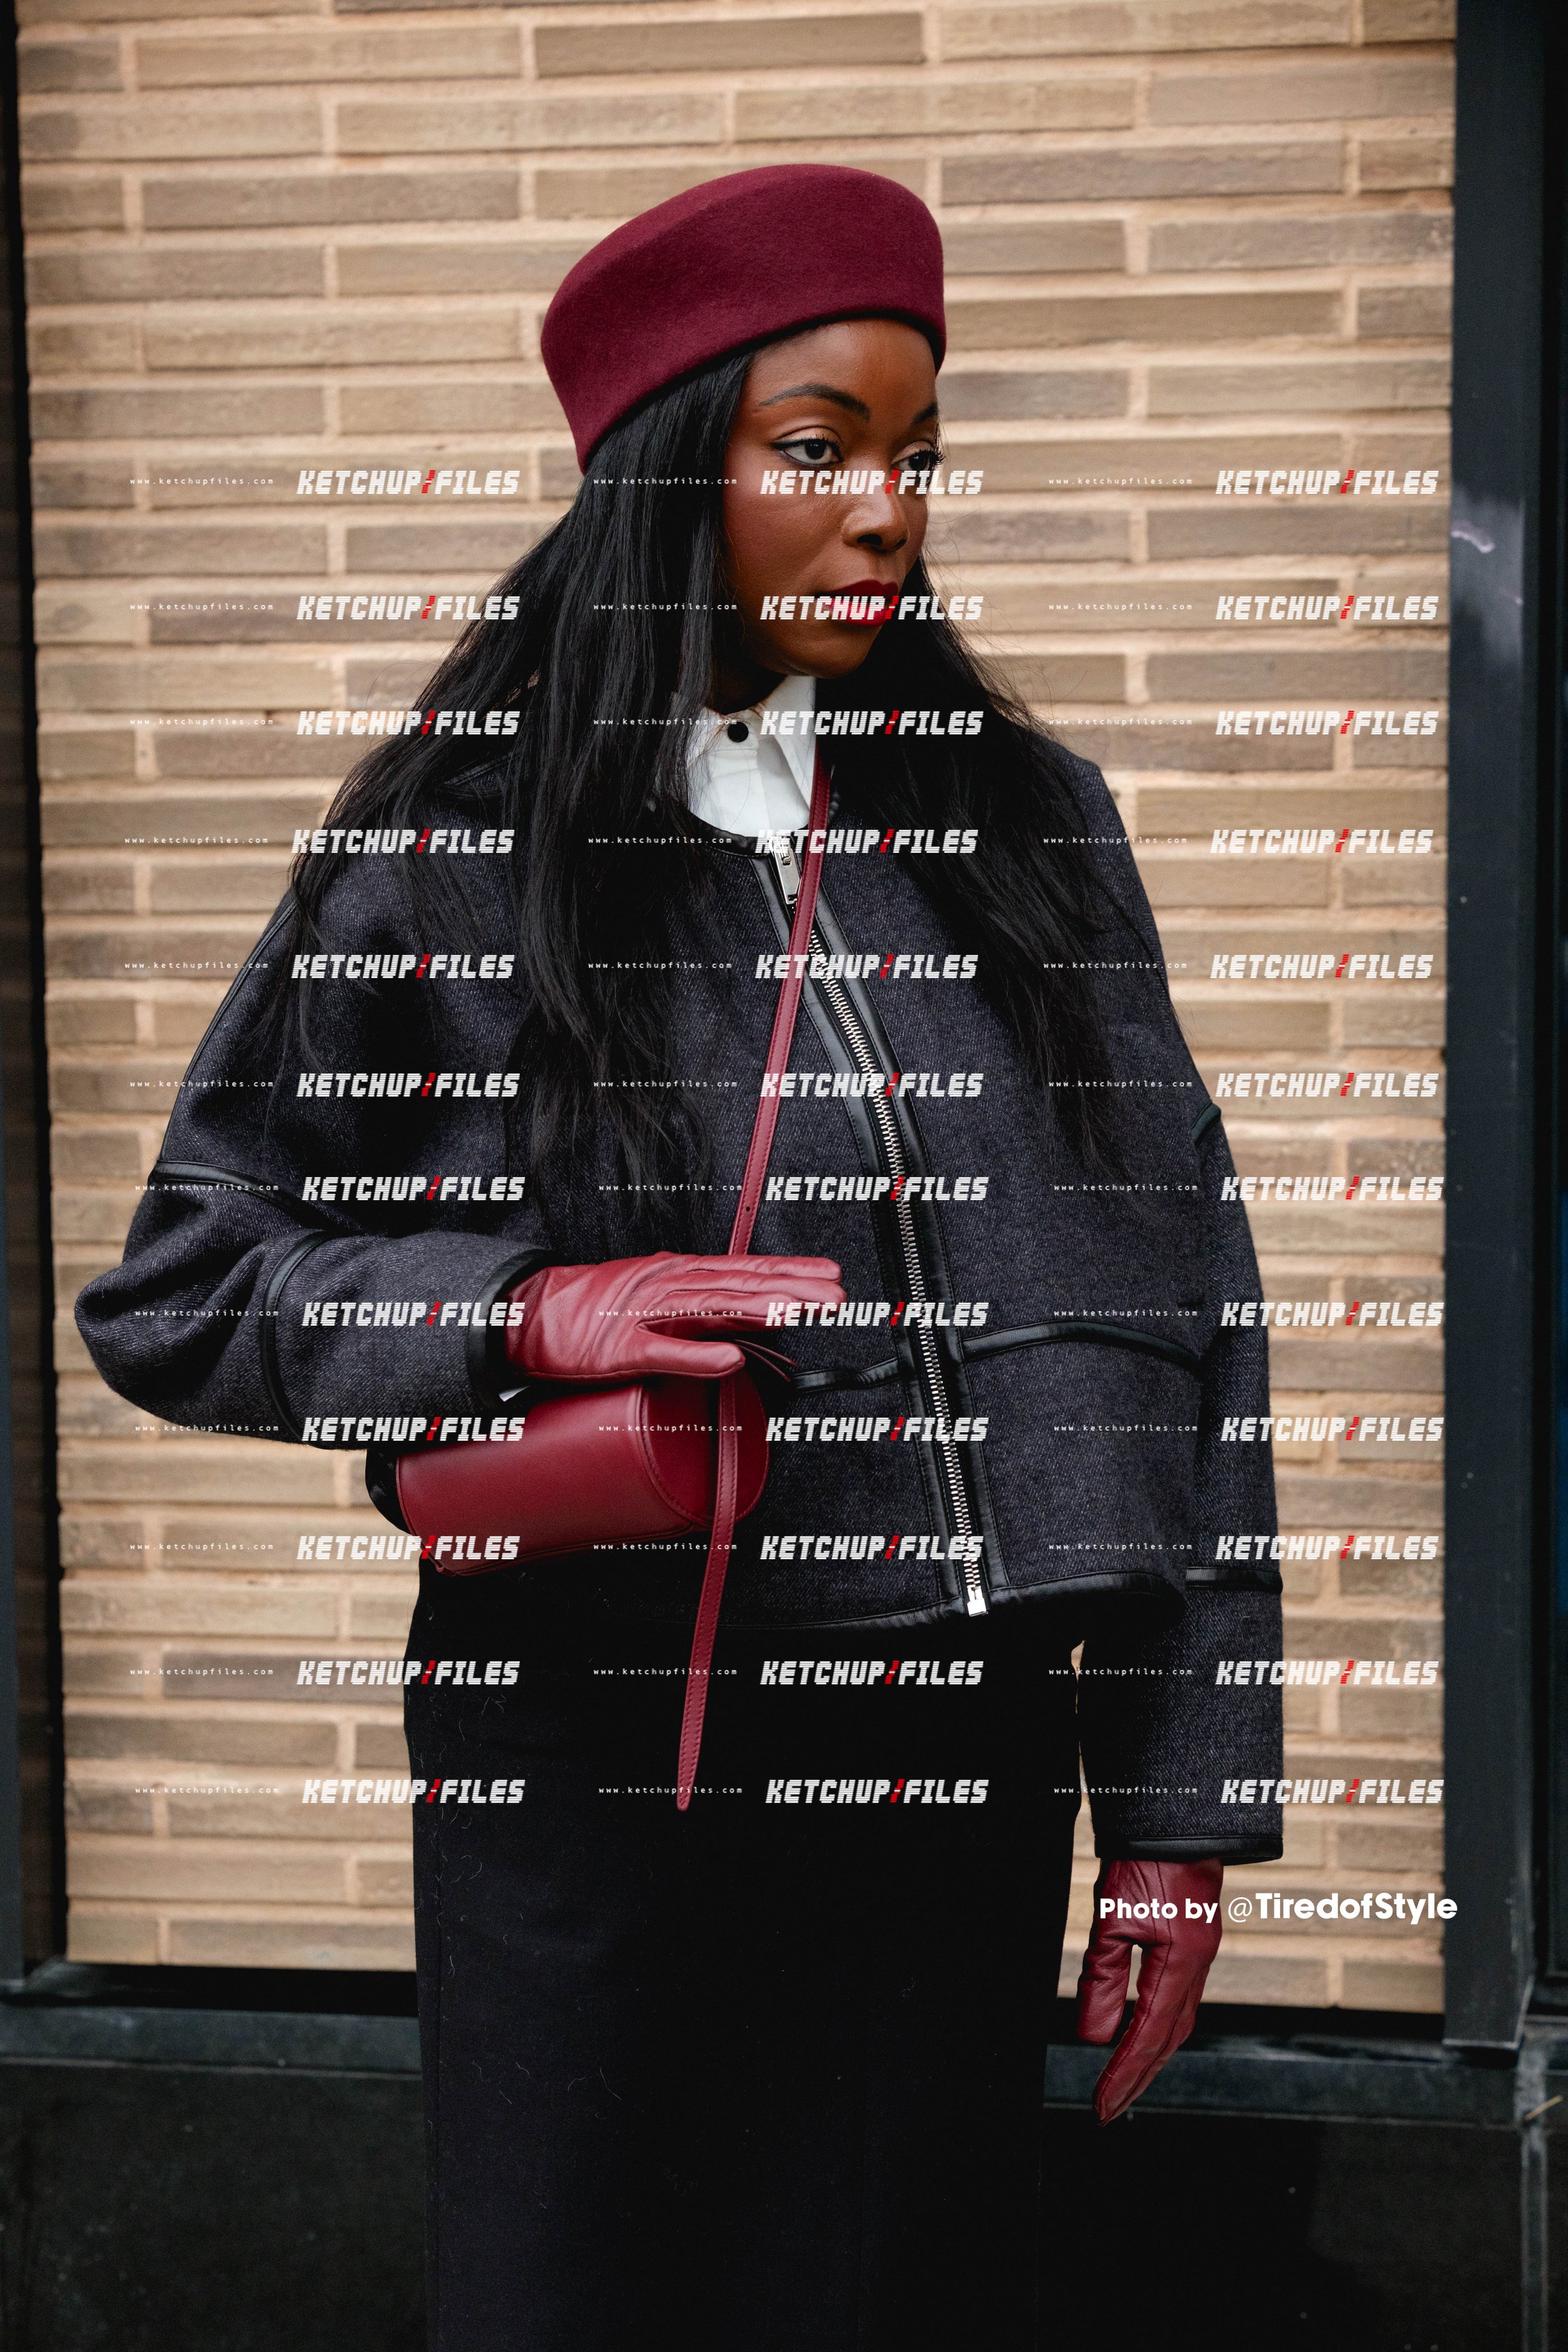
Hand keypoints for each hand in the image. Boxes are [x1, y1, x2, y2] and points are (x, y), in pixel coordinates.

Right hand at [504, 1252, 844, 1383]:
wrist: (526, 1314)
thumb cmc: (590, 1310)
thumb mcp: (653, 1300)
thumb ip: (698, 1312)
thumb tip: (746, 1327)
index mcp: (677, 1275)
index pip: (744, 1270)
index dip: (790, 1272)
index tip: (830, 1276)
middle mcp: (668, 1286)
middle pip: (739, 1285)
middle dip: (792, 1289)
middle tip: (835, 1296)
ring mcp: (644, 1316)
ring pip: (711, 1310)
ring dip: (759, 1310)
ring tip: (800, 1312)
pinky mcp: (620, 1349)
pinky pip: (663, 1353)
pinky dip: (700, 1355)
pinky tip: (734, 1359)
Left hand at [1075, 1858, 1223, 2123]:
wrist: (1176, 1815)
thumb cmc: (1147, 1859)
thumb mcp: (1114, 1918)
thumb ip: (1104, 1978)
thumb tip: (1095, 2036)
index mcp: (1182, 1965)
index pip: (1148, 2037)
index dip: (1124, 2076)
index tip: (1101, 2107)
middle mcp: (1197, 1966)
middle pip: (1168, 2039)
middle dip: (1138, 2077)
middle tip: (1109, 2108)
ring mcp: (1198, 1954)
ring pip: (1176, 2021)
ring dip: (1149, 2054)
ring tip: (1122, 2081)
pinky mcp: (1192, 1941)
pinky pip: (1177, 1999)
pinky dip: (1157, 2025)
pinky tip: (1141, 2030)